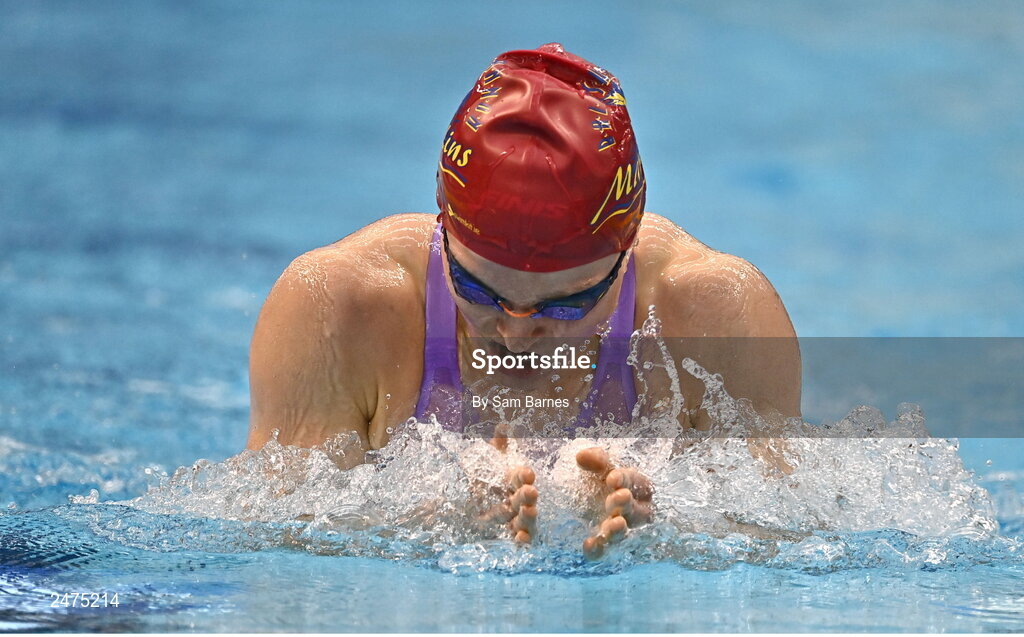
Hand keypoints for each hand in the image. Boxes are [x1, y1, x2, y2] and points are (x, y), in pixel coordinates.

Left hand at [474, 428, 537, 543]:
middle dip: (528, 495)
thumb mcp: (485, 462)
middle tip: (530, 492)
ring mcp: (512, 518)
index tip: (527, 473)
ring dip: (529, 516)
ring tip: (530, 511)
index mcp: (512, 480)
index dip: (523, 475)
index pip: (520, 476)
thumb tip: (504, 425)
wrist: (459, 507)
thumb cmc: (480, 481)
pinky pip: (516, 538)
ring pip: (524, 518)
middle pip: (524, 497)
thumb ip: (496, 445)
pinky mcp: (506, 535)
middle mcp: (515, 499)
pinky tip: (522, 539)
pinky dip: (522, 540)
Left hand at [576, 447, 654, 558]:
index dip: (626, 480)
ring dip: (619, 530)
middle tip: (617, 498)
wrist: (585, 504)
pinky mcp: (606, 547)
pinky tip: (588, 544)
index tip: (612, 478)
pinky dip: (598, 549)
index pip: (637, 483)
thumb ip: (595, 461)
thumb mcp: (600, 468)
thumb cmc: (600, 482)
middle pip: (638, 512)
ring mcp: (621, 531)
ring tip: (611, 525)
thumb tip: (581, 456)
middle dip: (628, 505)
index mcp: (637, 488)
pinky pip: (605, 552)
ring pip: (626, 534)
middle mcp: (634, 512)